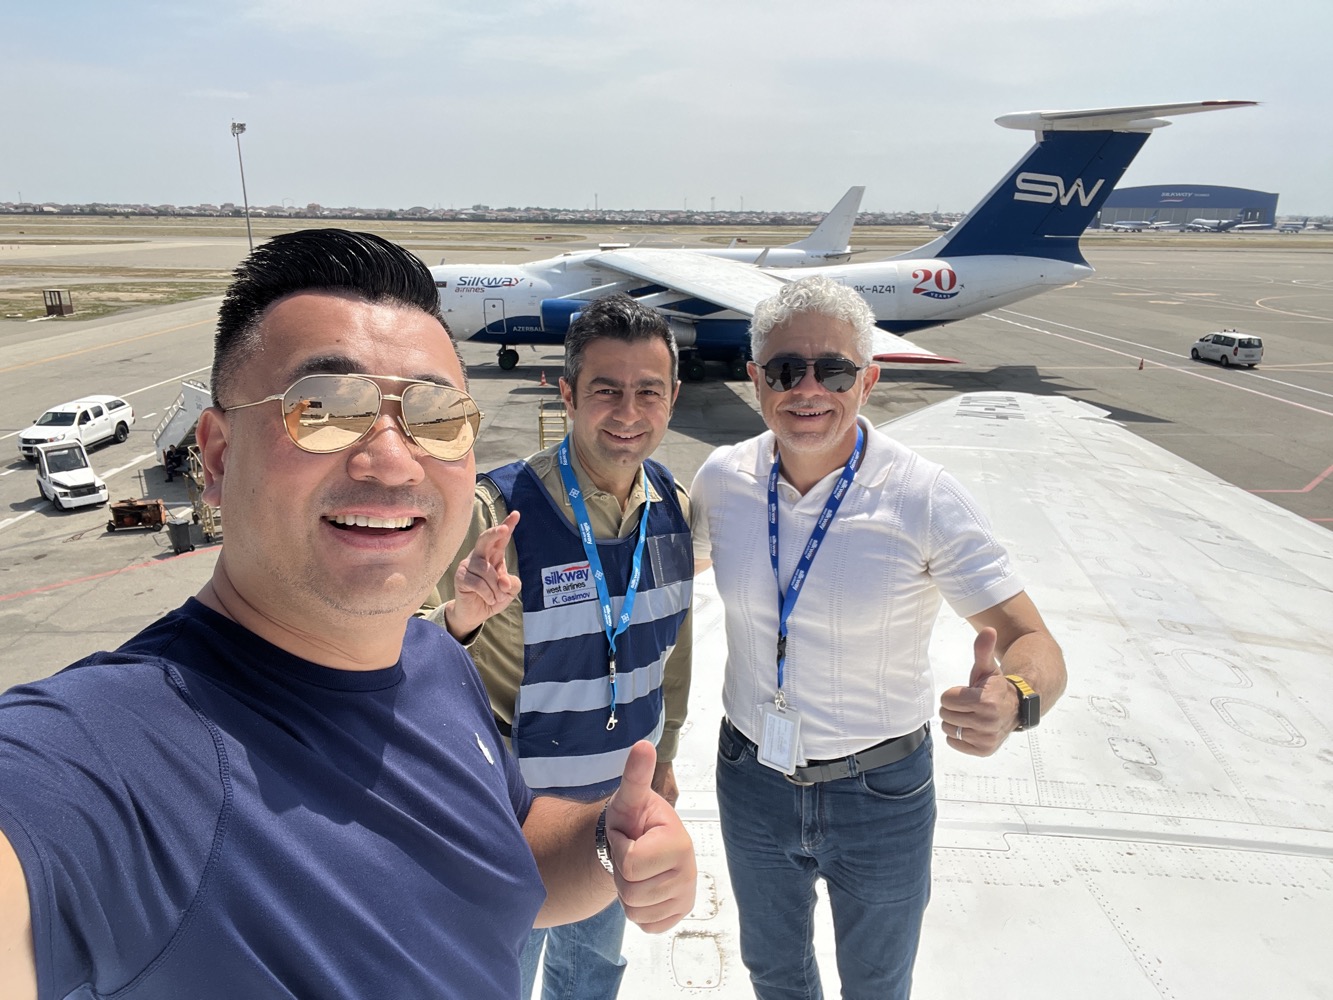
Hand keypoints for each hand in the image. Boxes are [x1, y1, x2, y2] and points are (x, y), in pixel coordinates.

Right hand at [446, 511, 520, 636]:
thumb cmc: (493, 597)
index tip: (516, 514)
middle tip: (504, 529)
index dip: (508, 525)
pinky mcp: (460, 577)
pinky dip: (488, 594)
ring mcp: (468, 565)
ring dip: (496, 588)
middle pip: (485, 539)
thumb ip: (512, 583)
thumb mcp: (509, 591)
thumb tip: (504, 582)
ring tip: (496, 597)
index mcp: (493, 555)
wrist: (475, 614)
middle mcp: (480, 556)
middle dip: (495, 533)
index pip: (501, 539)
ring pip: (487, 571)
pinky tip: (489, 599)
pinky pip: (479, 583)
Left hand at [605, 741, 695, 932]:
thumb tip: (643, 745)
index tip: (630, 835)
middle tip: (630, 853)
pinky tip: (644, 886)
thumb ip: (634, 775)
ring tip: (636, 869)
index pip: (631, 865)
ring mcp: (686, 896)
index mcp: (680, 843)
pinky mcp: (679, 913)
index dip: (621, 849)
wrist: (637, 843)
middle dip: (621, 872)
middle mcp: (690, 871)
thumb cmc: (634, 820)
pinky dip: (638, 910)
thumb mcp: (629, 798)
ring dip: (627, 892)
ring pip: (636, 911)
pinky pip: (646, 925)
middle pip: (632, 891)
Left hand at [938, 627, 1018, 756]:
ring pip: (949, 729)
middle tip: (969, 705)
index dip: (954, 694)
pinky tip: (973, 727)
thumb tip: (988, 630)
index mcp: (986, 701)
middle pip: (945, 714)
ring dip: (956, 722)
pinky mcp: (984, 750)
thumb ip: (983, 649)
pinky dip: (959, 736)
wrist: (1014, 708)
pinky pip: (954, 743)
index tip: (968, 692)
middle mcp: (988, 722)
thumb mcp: (986, 668)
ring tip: (972, 716)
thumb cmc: (994, 687)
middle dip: (954, 707)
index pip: (946, 699)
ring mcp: (986, 738)